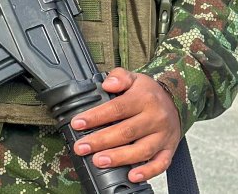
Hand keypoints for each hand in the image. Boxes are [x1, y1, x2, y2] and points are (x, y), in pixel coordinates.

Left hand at [70, 68, 181, 182]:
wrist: (175, 102)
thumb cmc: (148, 92)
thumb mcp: (134, 78)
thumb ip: (119, 77)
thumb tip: (108, 83)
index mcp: (144, 99)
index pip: (116, 108)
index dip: (95, 117)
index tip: (77, 124)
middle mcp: (155, 118)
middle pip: (126, 132)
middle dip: (101, 141)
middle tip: (81, 147)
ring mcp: (163, 136)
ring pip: (142, 150)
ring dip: (119, 158)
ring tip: (99, 161)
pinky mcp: (169, 150)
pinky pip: (161, 164)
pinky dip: (147, 172)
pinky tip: (132, 176)